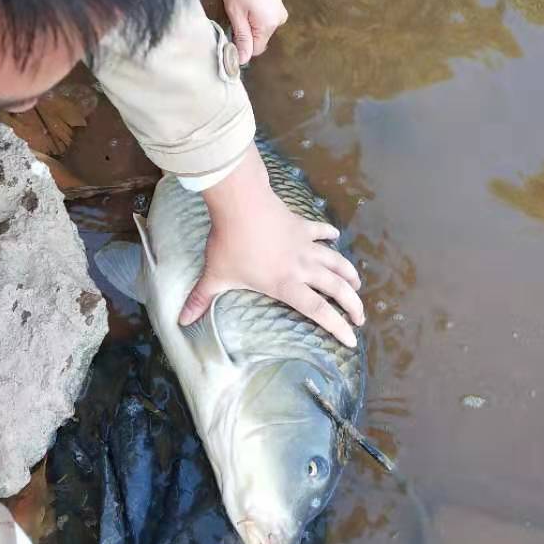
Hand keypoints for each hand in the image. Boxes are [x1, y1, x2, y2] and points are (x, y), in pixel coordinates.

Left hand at [179, 145, 363, 348]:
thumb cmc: (229, 243)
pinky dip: (330, 236)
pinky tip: (336, 237)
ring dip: (348, 274)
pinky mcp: (301, 225)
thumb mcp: (216, 275)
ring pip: (335, 262)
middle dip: (352, 305)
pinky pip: (321, 232)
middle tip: (361, 317)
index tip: (352, 340)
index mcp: (286, 284)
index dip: (337, 327)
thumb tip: (182, 320)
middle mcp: (302, 267)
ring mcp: (304, 244)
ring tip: (357, 285)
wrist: (242, 204)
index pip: (318, 311)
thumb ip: (201, 299)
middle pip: (336, 288)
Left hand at [222, 0, 287, 64]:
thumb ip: (242, 38)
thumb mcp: (236, 12)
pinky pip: (264, 18)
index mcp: (269, 25)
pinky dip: (253, 14)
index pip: (254, 50)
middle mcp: (278, 21)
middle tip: (234, 13)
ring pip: (260, 28)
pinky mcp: (276, 3)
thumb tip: (243, 60)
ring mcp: (279, 11)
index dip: (241, 45)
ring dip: (248, 22)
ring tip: (240, 4)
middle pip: (258, 39)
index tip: (230, 31)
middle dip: (245, 32)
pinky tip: (246, 0)